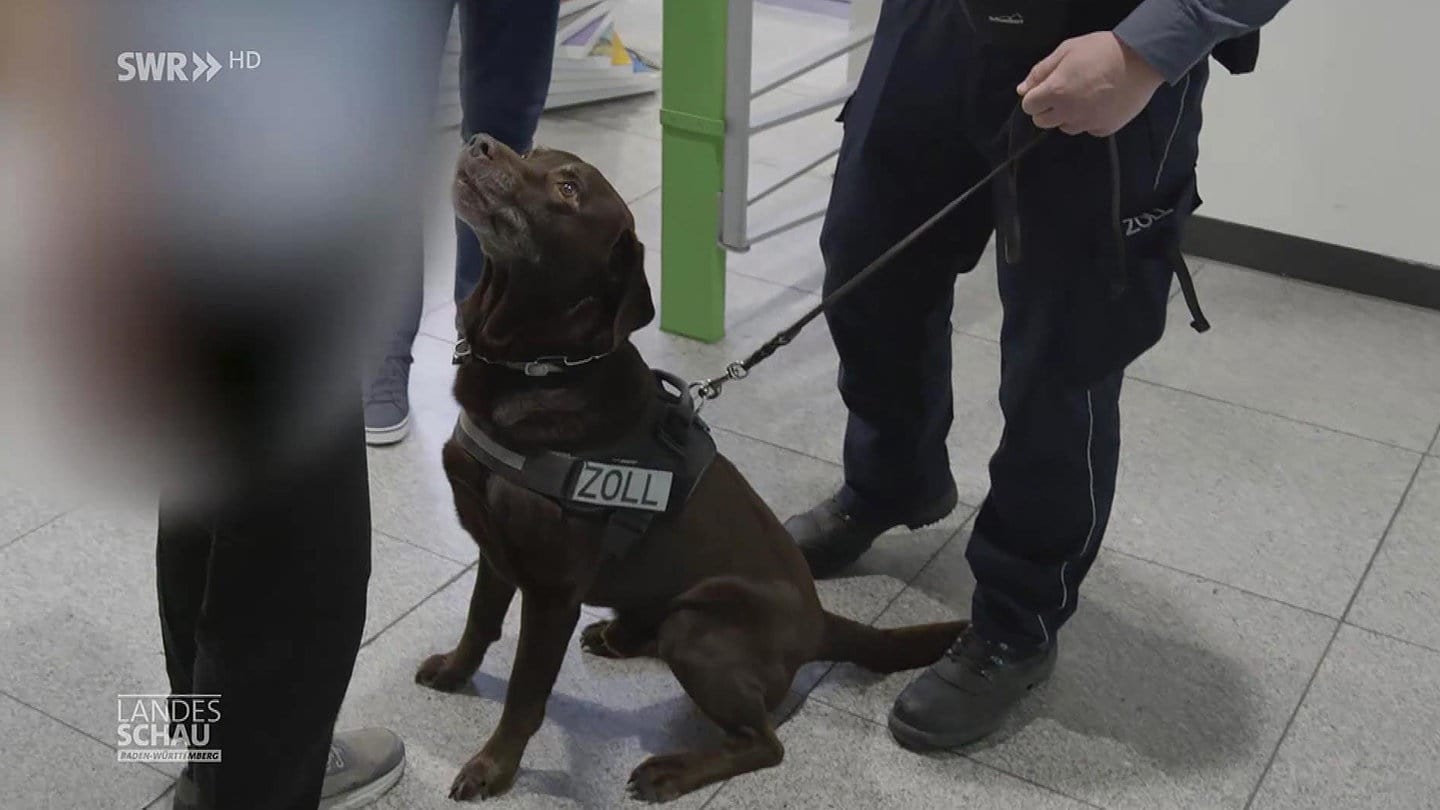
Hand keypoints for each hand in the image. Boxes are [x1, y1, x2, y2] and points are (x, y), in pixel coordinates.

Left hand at [1017, 32, 1163, 136]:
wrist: (1142, 60)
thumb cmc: (1102, 50)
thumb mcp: (1066, 51)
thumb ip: (1041, 71)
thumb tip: (1023, 89)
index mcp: (1055, 92)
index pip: (1029, 106)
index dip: (1035, 96)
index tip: (1046, 88)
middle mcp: (1068, 113)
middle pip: (1042, 122)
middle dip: (1047, 108)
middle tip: (1064, 91)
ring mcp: (1086, 123)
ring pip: (1064, 127)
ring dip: (1067, 115)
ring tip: (1085, 95)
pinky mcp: (1104, 129)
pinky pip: (1088, 129)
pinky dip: (1089, 119)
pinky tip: (1100, 102)